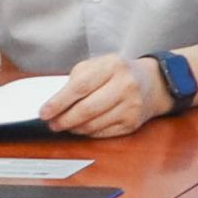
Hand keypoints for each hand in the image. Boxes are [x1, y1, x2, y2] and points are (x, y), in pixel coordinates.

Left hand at [41, 54, 159, 138]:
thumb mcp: (98, 65)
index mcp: (112, 66)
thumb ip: (77, 79)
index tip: (44, 112)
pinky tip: (83, 127)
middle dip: (64, 119)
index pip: (80, 87)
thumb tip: (55, 104)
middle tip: (52, 123)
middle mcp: (125, 85)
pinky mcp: (133, 122)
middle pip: (86, 109)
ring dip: (74, 127)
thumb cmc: (118, 73)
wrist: (153, 82)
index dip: (58, 102)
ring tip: (65, 125)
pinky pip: (103, 133)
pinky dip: (88, 132)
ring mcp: (131, 105)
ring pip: (93, 124)